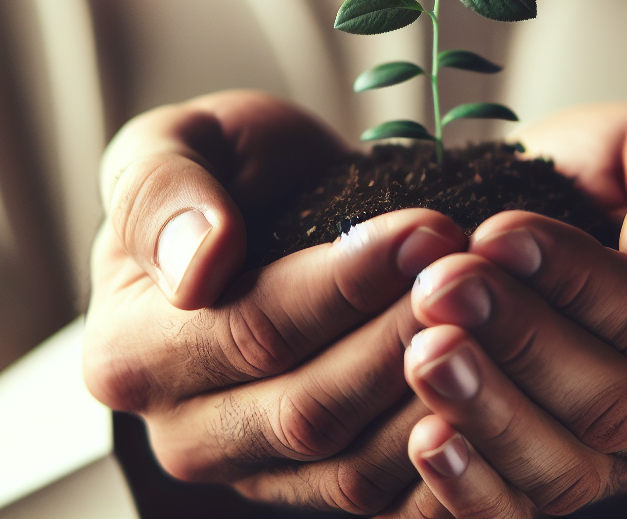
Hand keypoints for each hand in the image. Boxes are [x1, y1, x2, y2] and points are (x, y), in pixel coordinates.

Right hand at [83, 90, 466, 513]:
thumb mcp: (174, 143)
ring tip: (494, 313)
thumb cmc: (222, 171)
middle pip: (310, 407)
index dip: (348, 283)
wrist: (267, 206)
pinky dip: (444, 452)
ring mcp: (252, 468)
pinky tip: (495, 389)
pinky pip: (383, 493)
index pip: (253, 330)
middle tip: (473, 269)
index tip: (424, 230)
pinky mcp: (313, 483)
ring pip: (355, 461)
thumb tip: (197, 267)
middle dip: (403, 333)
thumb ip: (162, 192)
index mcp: (131, 350)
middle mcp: (182, 429)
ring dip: (436, 390)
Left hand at [393, 104, 626, 517]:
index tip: (498, 233)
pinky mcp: (569, 480)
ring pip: (566, 465)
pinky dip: (475, 491)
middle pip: (612, 400)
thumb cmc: (623, 174)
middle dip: (519, 341)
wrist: (570, 211)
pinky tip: (427, 444)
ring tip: (424, 354)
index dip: (575, 279)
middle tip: (442, 287)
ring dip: (487, 411)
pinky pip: (526, 511)